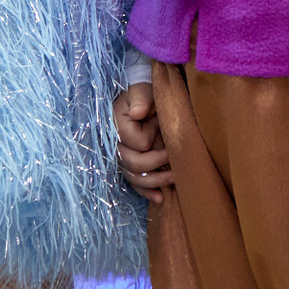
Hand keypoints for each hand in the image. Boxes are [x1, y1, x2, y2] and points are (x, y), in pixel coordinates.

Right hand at [113, 82, 171, 203]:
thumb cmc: (144, 94)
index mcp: (116, 124)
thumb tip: (138, 112)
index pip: (137, 141)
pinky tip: (159, 198)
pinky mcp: (127, 164)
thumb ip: (140, 98)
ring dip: (154, 181)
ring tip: (174, 178)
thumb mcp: (143, 90)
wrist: (142, 100)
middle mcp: (114, 143)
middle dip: (156, 163)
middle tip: (174, 158)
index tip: (159, 124)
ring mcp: (120, 156)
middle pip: (132, 163)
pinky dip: (146, 192)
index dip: (151, 136)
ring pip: (133, 177)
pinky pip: (133, 183)